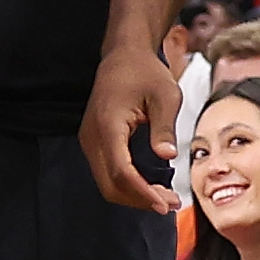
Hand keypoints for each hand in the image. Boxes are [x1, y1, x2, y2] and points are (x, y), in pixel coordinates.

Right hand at [78, 44, 186, 212]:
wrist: (124, 56)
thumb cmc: (146, 72)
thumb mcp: (165, 96)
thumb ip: (165, 127)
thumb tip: (168, 156)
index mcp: (108, 125)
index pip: (121, 171)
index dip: (142, 192)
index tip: (164, 204)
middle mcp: (93, 136)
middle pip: (109, 184)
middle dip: (139, 199)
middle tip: (169, 204)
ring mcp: (90, 140)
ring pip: (106, 182)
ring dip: (133, 195)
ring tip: (162, 198)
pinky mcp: (94, 142)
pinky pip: (106, 172)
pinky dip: (126, 185)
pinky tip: (148, 185)